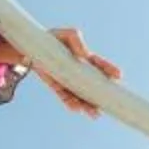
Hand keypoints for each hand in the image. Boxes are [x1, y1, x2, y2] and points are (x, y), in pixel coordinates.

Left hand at [0, 23, 121, 115]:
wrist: (31, 49)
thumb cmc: (51, 39)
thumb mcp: (64, 35)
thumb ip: (76, 39)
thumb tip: (85, 54)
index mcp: (85, 59)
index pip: (100, 65)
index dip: (110, 70)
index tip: (118, 76)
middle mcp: (79, 72)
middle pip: (94, 86)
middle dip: (100, 97)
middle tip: (106, 105)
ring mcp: (69, 80)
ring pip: (81, 96)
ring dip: (88, 105)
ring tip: (94, 114)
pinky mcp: (57, 86)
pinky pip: (66, 97)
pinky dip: (71, 103)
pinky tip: (76, 109)